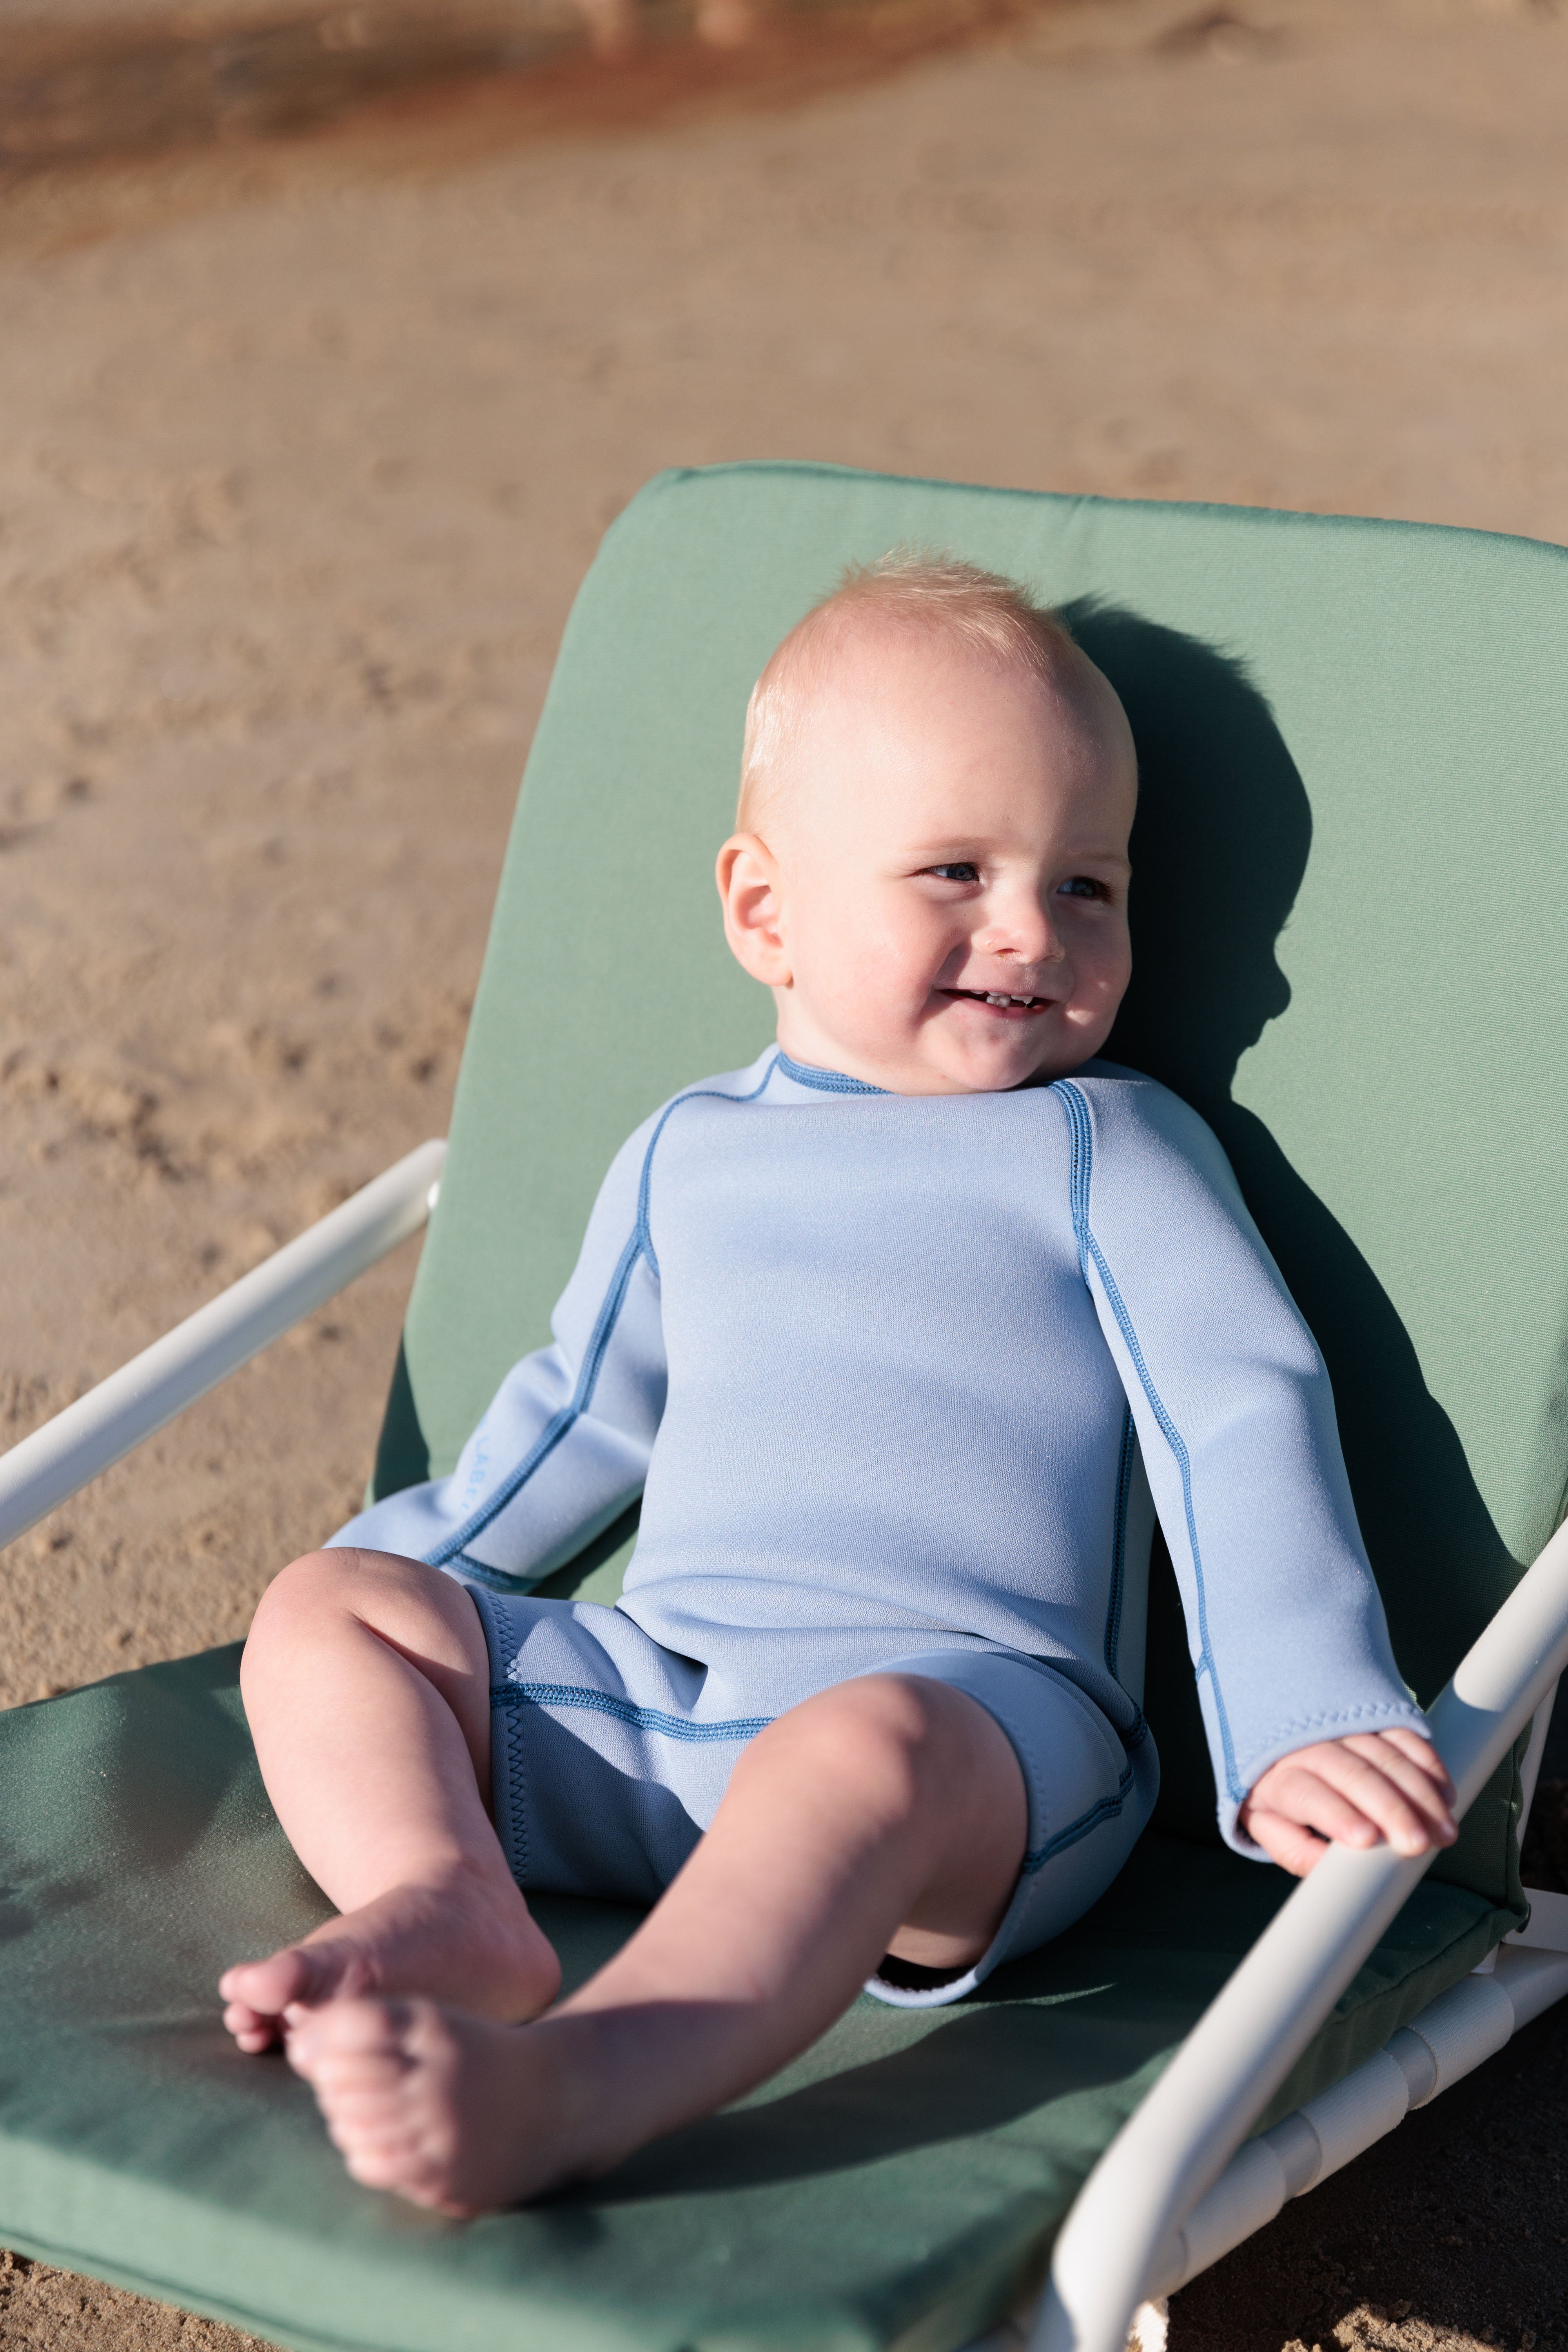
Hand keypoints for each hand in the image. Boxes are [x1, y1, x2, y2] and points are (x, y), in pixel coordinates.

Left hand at [1237, 1729, 1456, 1876]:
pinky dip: (1428, 1763)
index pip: (1306, 1793)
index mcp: (1281, 1776)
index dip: (1337, 1814)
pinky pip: (1404, 1735)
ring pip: (1385, 1755)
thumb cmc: (1277, 1791)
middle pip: (1353, 1773)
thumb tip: (1333, 1873)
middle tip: (1418, 1843)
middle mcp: (1310, 1744)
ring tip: (1443, 1829)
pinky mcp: (1372, 1718)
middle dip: (1390, 1809)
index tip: (1366, 1839)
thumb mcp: (1269, 1824)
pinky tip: (1445, 1794)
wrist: (1271, 1732)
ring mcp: (1343, 1726)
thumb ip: (1296, 1851)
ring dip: (1420, 1792)